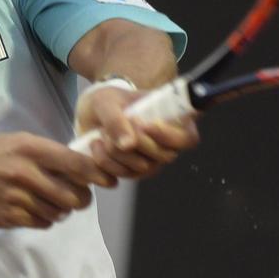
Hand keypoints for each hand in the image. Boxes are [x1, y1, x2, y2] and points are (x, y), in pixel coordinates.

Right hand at [0, 132, 117, 228]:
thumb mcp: (17, 142)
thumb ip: (49, 153)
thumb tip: (85, 167)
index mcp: (29, 148)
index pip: (74, 163)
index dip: (97, 174)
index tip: (110, 180)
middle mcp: (23, 171)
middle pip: (71, 194)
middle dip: (80, 198)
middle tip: (78, 197)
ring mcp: (14, 196)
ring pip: (58, 211)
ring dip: (61, 210)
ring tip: (50, 201)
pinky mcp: (7, 216)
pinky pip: (41, 223)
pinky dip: (44, 219)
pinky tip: (35, 210)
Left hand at [75, 83, 199, 179]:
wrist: (91, 114)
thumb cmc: (109, 101)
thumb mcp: (107, 101)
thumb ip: (117, 120)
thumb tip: (129, 144)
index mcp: (171, 120)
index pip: (188, 137)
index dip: (170, 136)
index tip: (146, 126)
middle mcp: (165, 144)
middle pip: (164, 156)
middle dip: (136, 143)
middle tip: (114, 126)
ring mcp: (150, 161)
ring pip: (141, 168)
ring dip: (115, 153)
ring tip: (101, 133)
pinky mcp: (131, 172)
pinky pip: (120, 177)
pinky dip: (103, 164)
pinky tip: (95, 147)